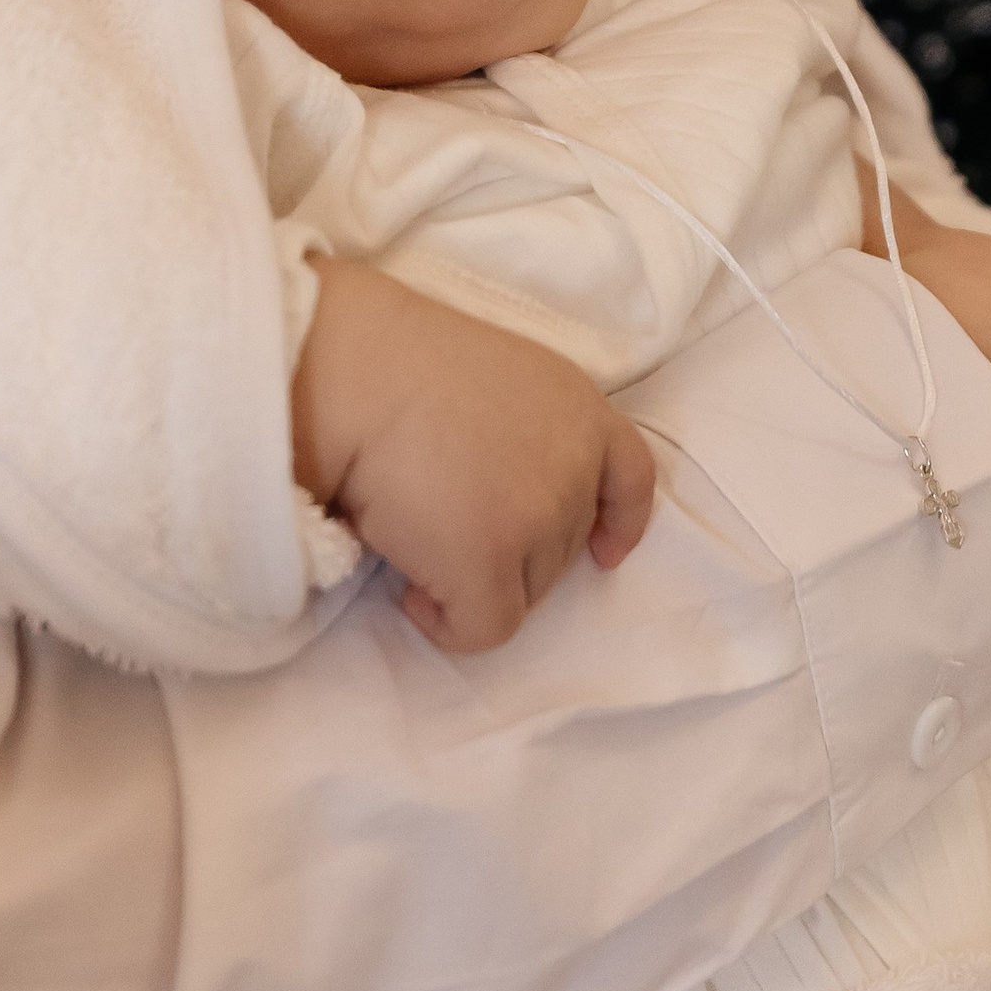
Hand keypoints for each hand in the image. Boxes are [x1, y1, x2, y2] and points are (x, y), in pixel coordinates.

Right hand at [294, 258, 656, 653]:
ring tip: (419, 543)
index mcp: (579, 409)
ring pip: (526, 591)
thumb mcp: (498, 377)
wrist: (357, 370)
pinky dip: (447, 623)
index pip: (632, 478)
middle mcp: (573, 466)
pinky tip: (411, 593)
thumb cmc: (400, 360)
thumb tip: (496, 492)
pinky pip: (483, 629)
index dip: (620, 524)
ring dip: (478, 580)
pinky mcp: (489, 562)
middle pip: (565, 548)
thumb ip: (526, 432)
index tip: (604, 554)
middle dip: (513, 550)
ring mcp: (538, 518)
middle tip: (445, 522)